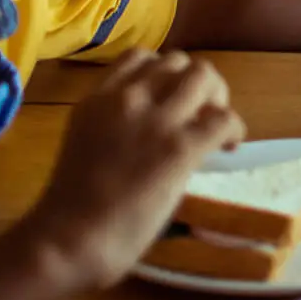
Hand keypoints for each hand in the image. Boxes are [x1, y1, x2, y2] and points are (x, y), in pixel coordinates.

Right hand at [27, 49, 245, 291]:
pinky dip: (234, 128)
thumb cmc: (71, 207)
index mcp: (96, 99)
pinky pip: (224, 118)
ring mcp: (155, 121)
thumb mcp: (86, 142)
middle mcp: (126, 99)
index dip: (165, 73)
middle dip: (196, 83)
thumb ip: (117, 122)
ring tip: (214, 128)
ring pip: (204, 76)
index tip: (171, 98)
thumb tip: (156, 123)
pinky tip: (227, 146)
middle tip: (200, 114)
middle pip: (179, 61)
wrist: (66, 242)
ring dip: (218, 98)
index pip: (140, 57)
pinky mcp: (180, 147)